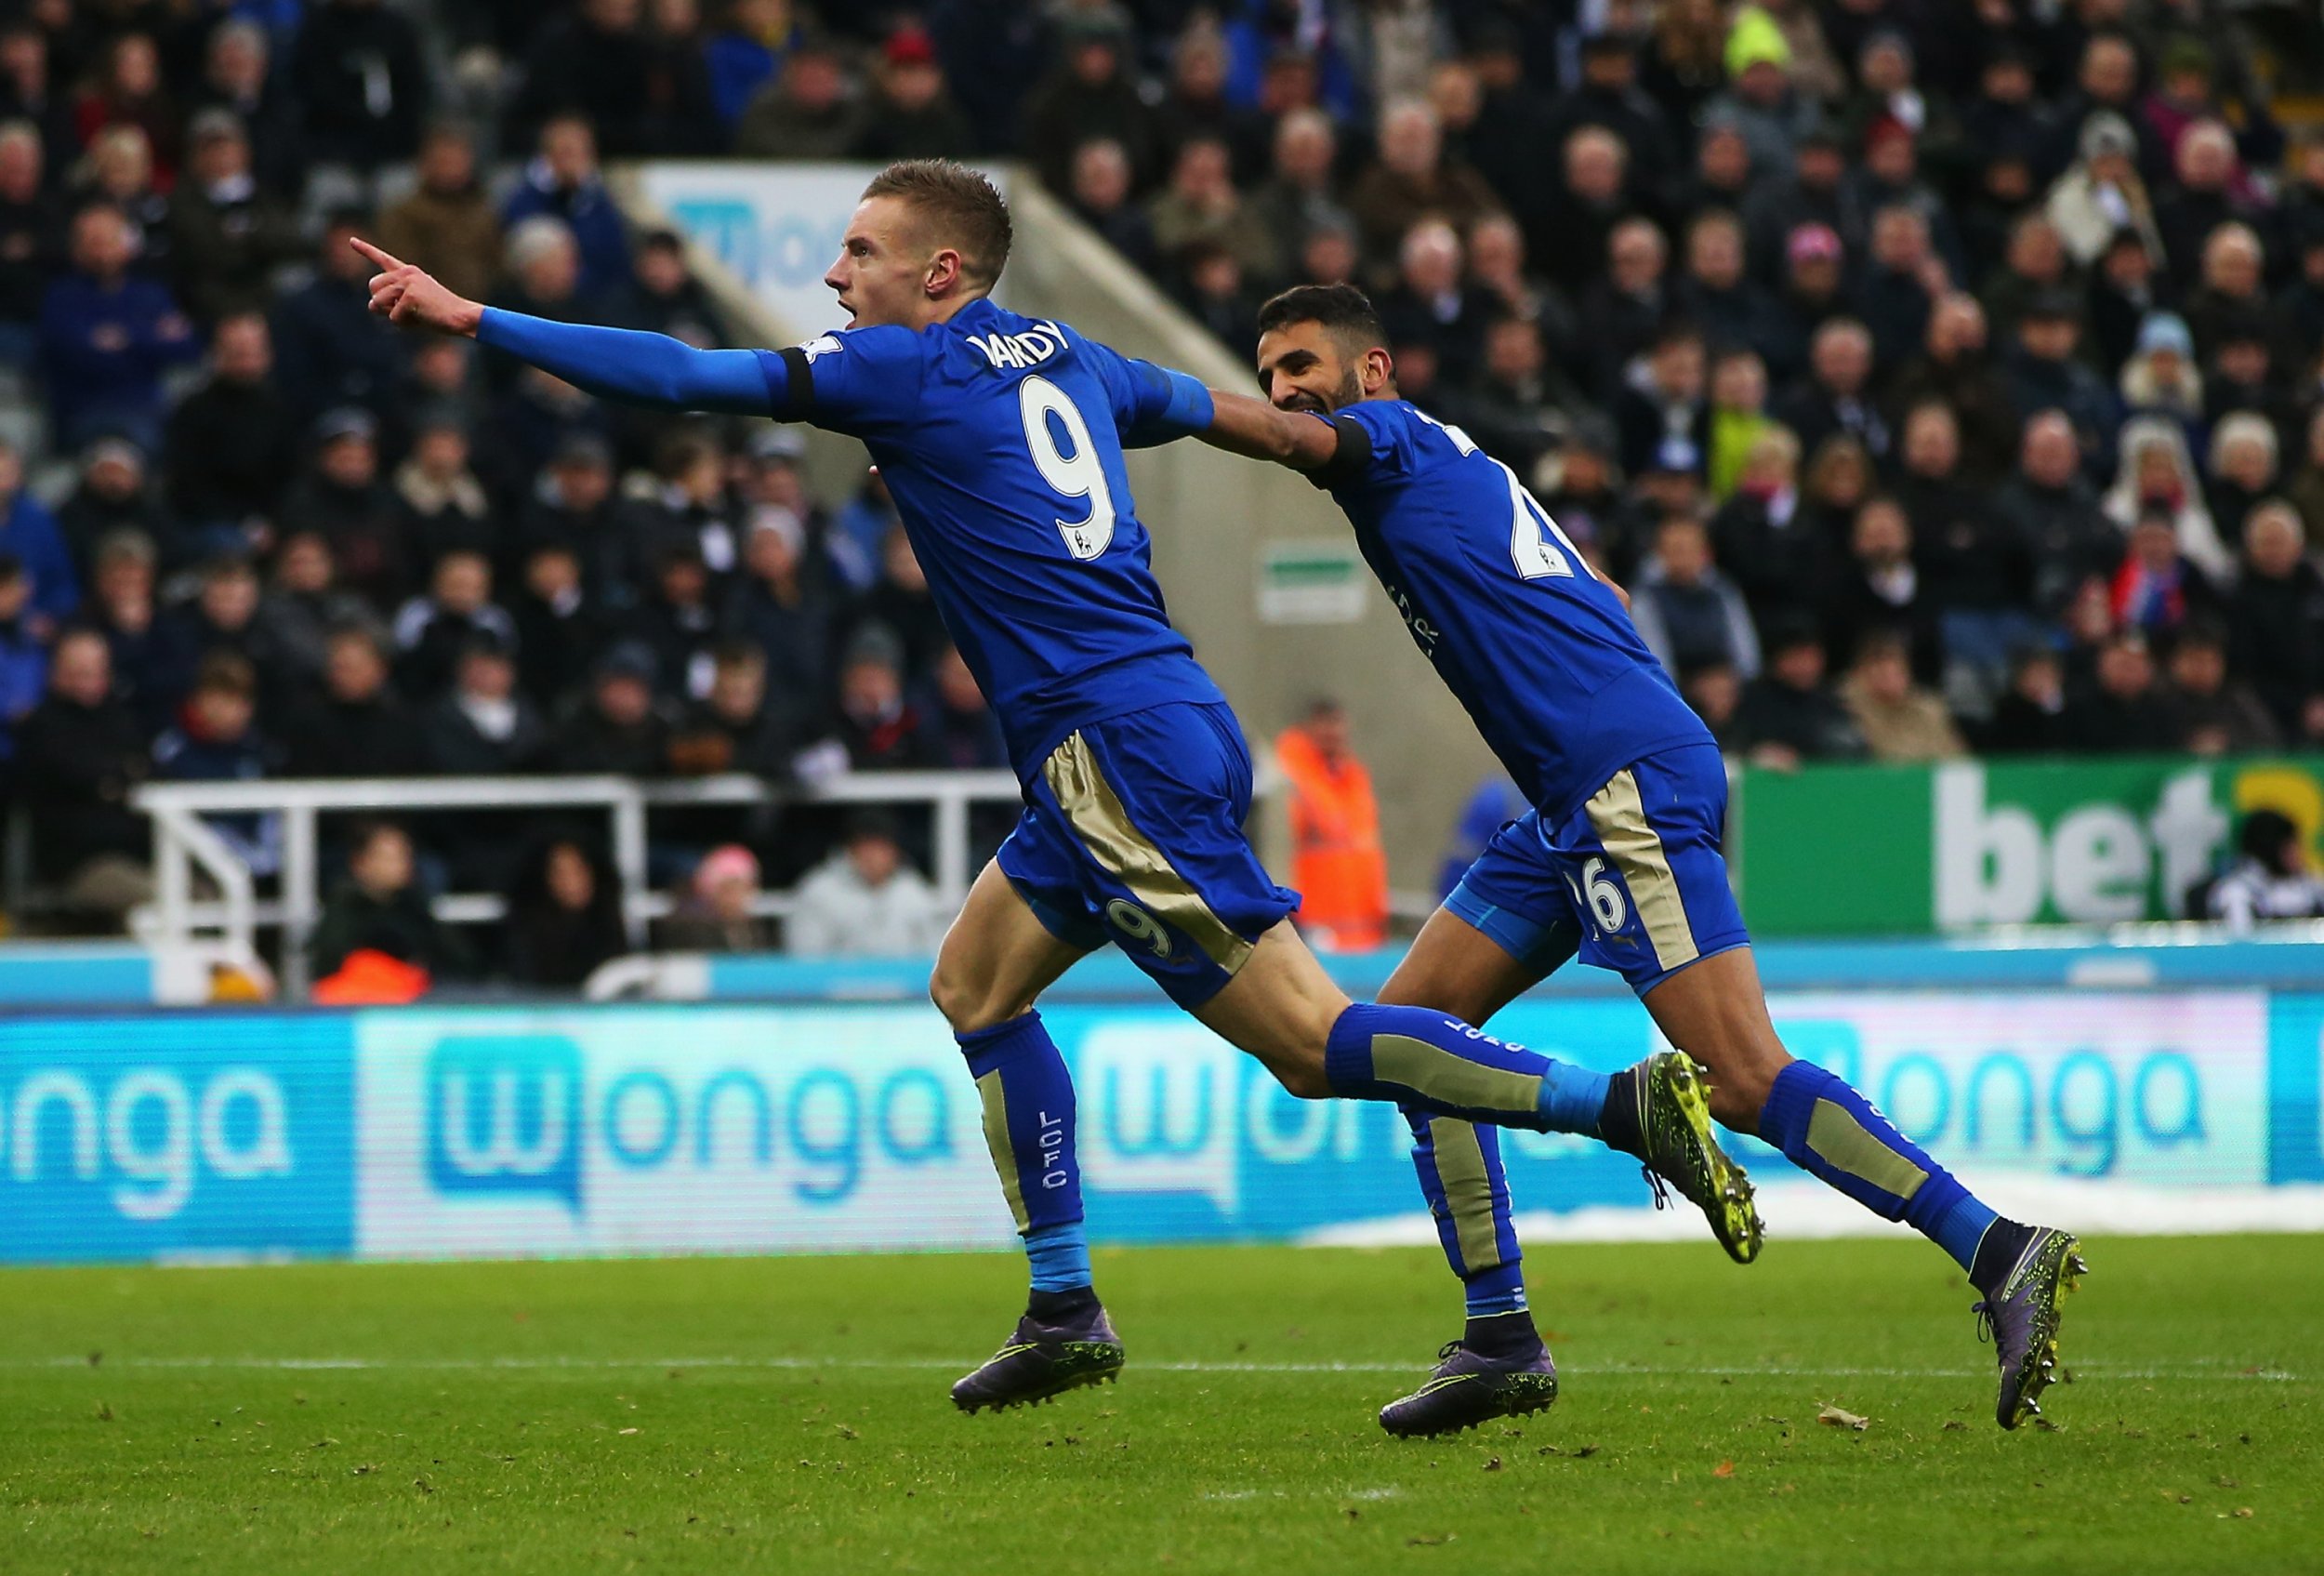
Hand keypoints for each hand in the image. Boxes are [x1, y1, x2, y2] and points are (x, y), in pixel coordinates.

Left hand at [351, 237, 482, 336]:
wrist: (461, 316)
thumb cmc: (439, 314)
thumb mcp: (411, 306)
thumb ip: (390, 303)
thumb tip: (371, 306)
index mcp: (408, 272)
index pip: (383, 259)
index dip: (365, 250)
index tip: (351, 240)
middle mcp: (406, 272)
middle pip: (372, 288)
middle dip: (382, 303)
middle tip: (404, 311)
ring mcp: (408, 282)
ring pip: (378, 303)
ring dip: (393, 315)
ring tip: (417, 315)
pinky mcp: (410, 296)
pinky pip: (393, 317)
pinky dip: (405, 324)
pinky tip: (422, 319)